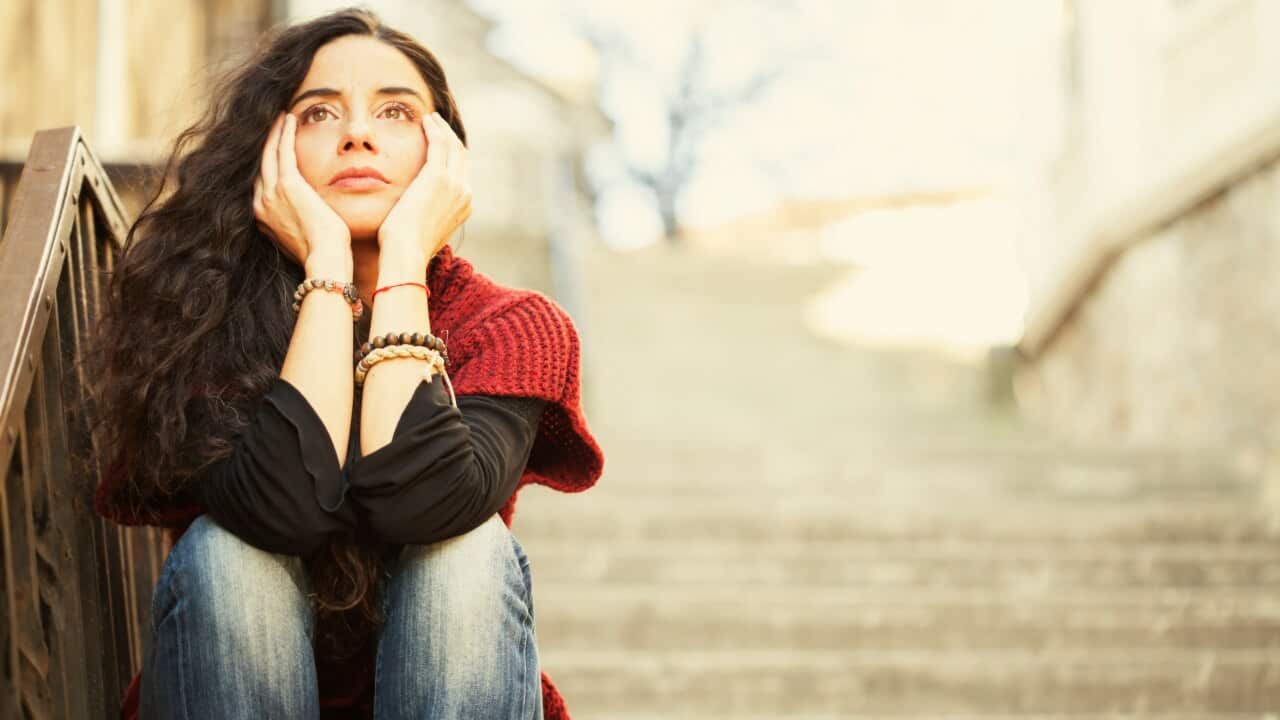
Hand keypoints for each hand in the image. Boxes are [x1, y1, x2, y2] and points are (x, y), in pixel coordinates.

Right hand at [253, 112, 351, 267]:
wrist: (324, 258)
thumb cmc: (321, 252)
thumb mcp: (300, 235)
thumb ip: (295, 220)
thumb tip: (303, 214)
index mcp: (262, 216)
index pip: (261, 181)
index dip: (267, 161)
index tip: (274, 147)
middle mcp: (260, 203)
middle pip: (261, 164)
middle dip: (268, 143)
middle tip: (275, 125)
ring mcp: (271, 193)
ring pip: (269, 154)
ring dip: (275, 133)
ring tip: (281, 117)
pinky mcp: (287, 185)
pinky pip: (283, 151)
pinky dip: (285, 133)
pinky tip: (289, 119)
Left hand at [376, 111, 471, 265]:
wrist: (406, 253)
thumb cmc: (406, 248)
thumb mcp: (423, 231)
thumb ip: (426, 218)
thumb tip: (416, 216)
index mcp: (463, 207)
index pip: (461, 174)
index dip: (452, 156)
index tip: (440, 145)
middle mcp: (465, 194)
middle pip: (462, 157)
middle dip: (451, 138)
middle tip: (437, 125)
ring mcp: (454, 185)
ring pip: (454, 146)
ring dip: (442, 130)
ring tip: (430, 119)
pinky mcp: (438, 177)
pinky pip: (439, 144)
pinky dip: (434, 129)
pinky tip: (424, 120)